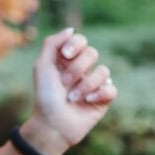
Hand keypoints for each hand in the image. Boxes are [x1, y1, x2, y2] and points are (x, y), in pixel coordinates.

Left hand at [21, 27, 117, 154]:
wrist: (52, 125)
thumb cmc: (45, 97)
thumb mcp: (42, 67)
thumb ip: (52, 44)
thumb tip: (71, 29)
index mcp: (66, 60)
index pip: (81, 40)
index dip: (76, 44)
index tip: (66, 54)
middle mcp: (82, 70)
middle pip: (92, 53)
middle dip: (77, 68)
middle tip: (64, 82)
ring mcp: (94, 84)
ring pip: (103, 71)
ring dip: (85, 84)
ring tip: (72, 98)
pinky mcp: (103, 99)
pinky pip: (112, 88)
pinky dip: (99, 94)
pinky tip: (87, 101)